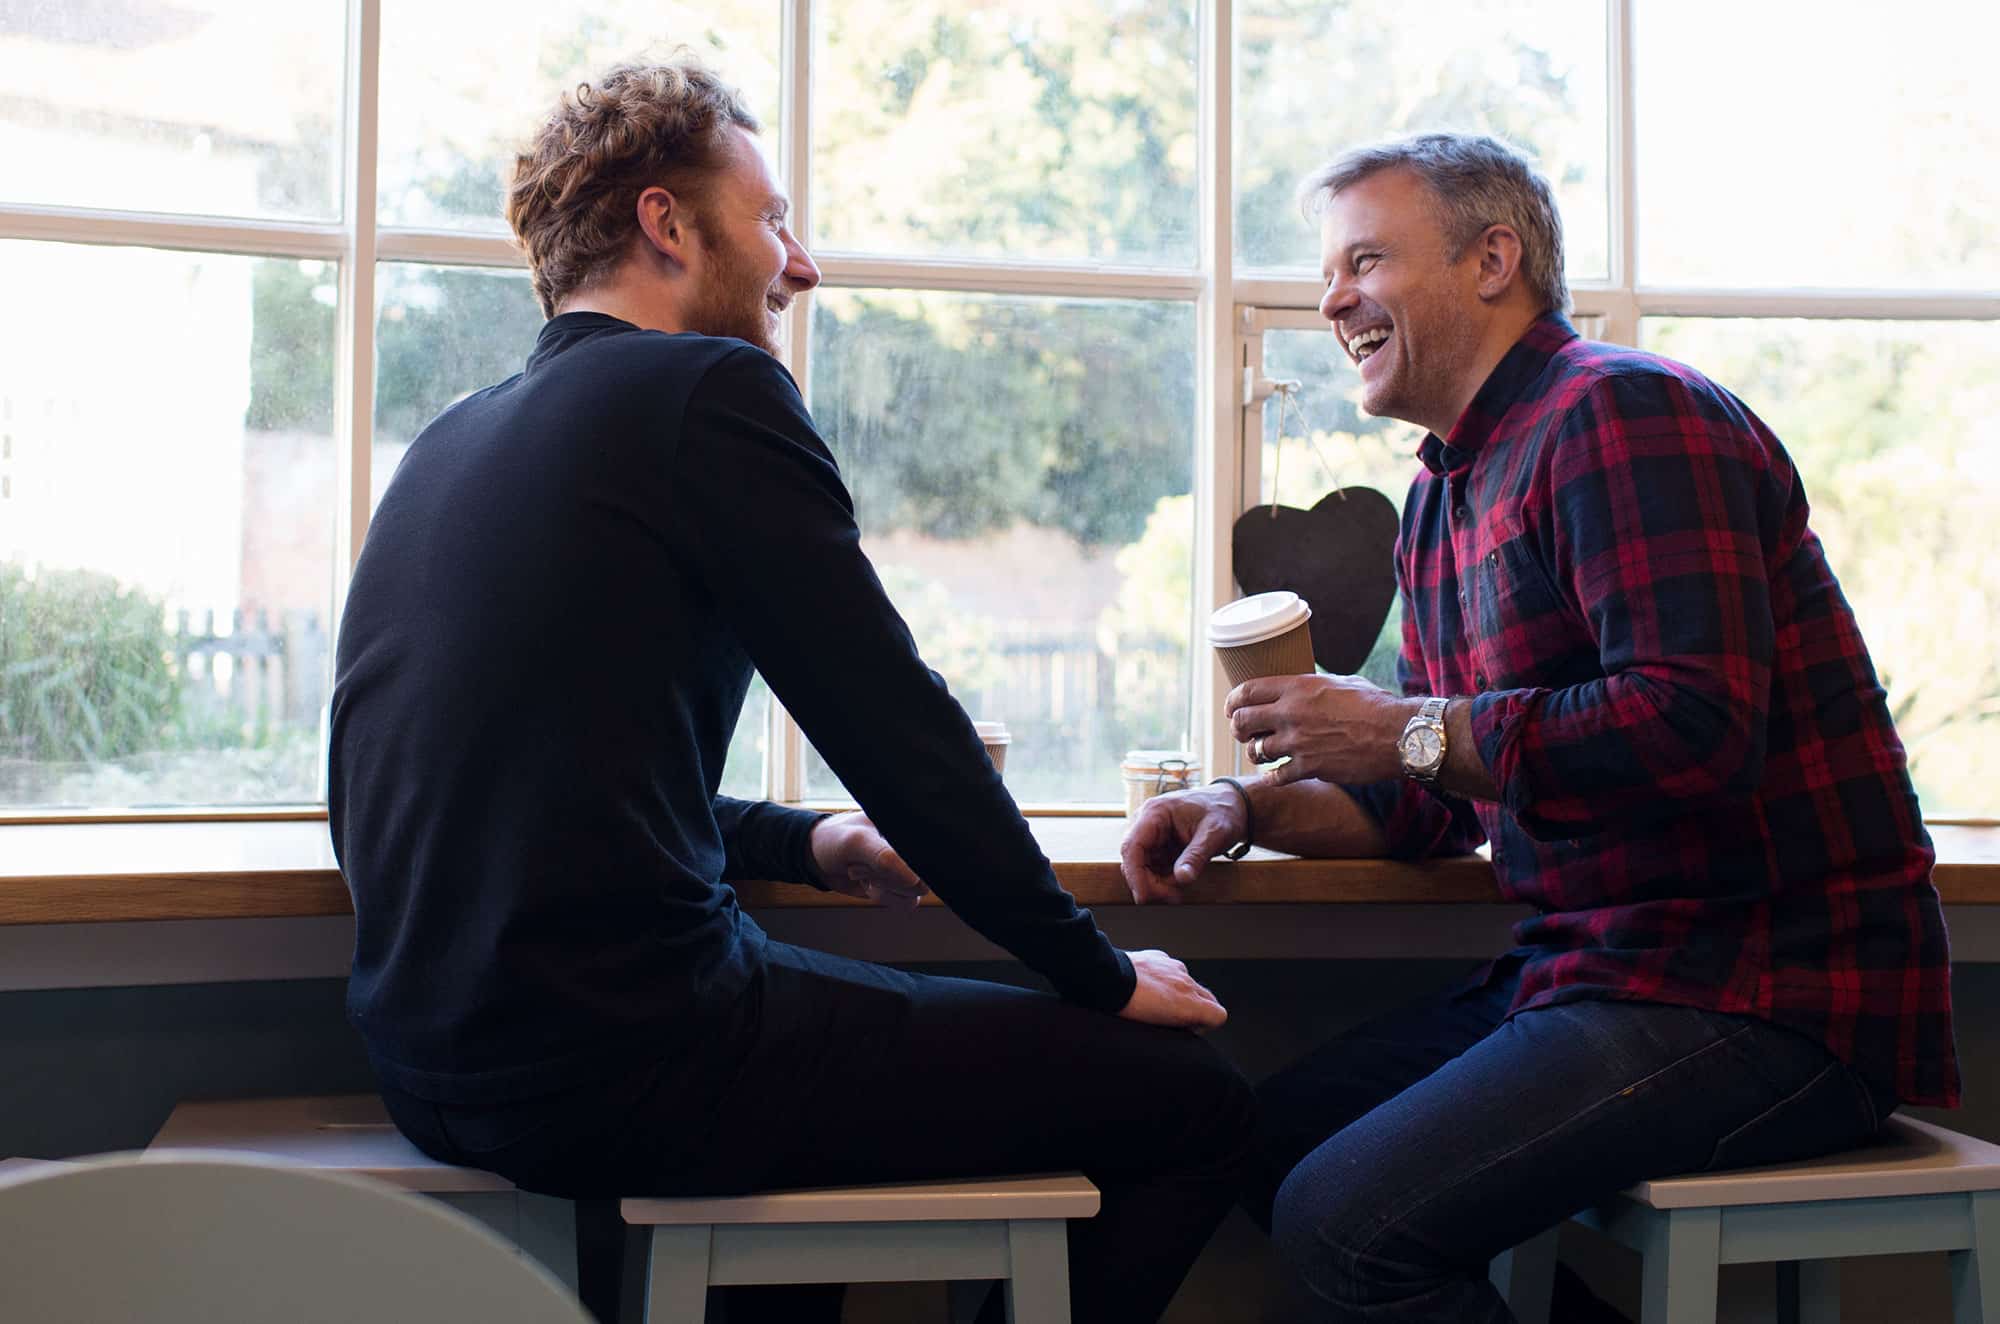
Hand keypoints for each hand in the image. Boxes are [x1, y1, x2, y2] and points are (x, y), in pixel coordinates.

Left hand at [809, 811, 925, 910]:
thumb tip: (916, 880)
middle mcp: (912, 848)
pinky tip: (868, 883)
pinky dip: (884, 897)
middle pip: (921, 877)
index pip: (927, 854)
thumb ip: (886, 858)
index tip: (875, 859)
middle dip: (886, 876)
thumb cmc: (835, 840)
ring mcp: (907, 868)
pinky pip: (906, 902)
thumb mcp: (857, 842)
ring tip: (862, 872)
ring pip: (914, 892)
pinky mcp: (899, 886)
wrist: (816, 857)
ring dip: (884, 887)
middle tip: (862, 864)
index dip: (902, 863)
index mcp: (909, 827)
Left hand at [1116, 948, 1226, 1029]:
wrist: (1107, 980)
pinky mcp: (1159, 957)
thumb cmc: (1128, 1007)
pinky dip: (1164, 978)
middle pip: (1208, 997)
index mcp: (1189, 1002)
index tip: (1187, 1029)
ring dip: (1179, 992)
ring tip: (1155, 1001)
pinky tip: (1146, 985)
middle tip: (1173, 1018)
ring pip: (1188, 982)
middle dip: (1196, 1008)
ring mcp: (1173, 967)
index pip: (1219, 1015)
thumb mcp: (1159, 1027)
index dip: (1205, 1025)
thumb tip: (1186, 1027)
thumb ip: (1182, 1024)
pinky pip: (1170, 969)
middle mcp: (1186, 981)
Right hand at [1119, 786, 1247, 902]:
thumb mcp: (1214, 833)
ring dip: (1157, 884)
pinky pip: (1152, 868)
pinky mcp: (1158, 846)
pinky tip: (1180, 882)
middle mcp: (1146, 822)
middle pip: (1133, 860)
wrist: (1232, 806)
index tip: (1145, 897)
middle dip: (1149, 883)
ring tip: (1179, 889)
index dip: (1134, 874)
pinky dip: (1163, 881)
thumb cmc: (1222, 811)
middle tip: (1173, 897)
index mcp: (1154, 812)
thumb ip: (1196, 856)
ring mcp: (1151, 835)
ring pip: (1140, 868)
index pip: (1132, 846)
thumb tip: (1182, 879)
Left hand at [1226, 674, 1414, 786]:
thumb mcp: (1340, 683)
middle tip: (1243, 733)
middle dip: (1238, 729)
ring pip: (1255, 751)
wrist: (1398, 734)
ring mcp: (1298, 742)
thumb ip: (1313, 687)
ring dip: (1256, 753)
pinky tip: (1278, 775)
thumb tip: (1302, 688)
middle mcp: (1291, 713)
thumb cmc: (1375, 705)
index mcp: (1297, 688)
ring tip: (1264, 752)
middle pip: (1242, 722)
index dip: (1233, 701)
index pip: (1247, 691)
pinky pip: (1275, 777)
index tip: (1232, 708)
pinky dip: (1273, 777)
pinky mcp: (1309, 768)